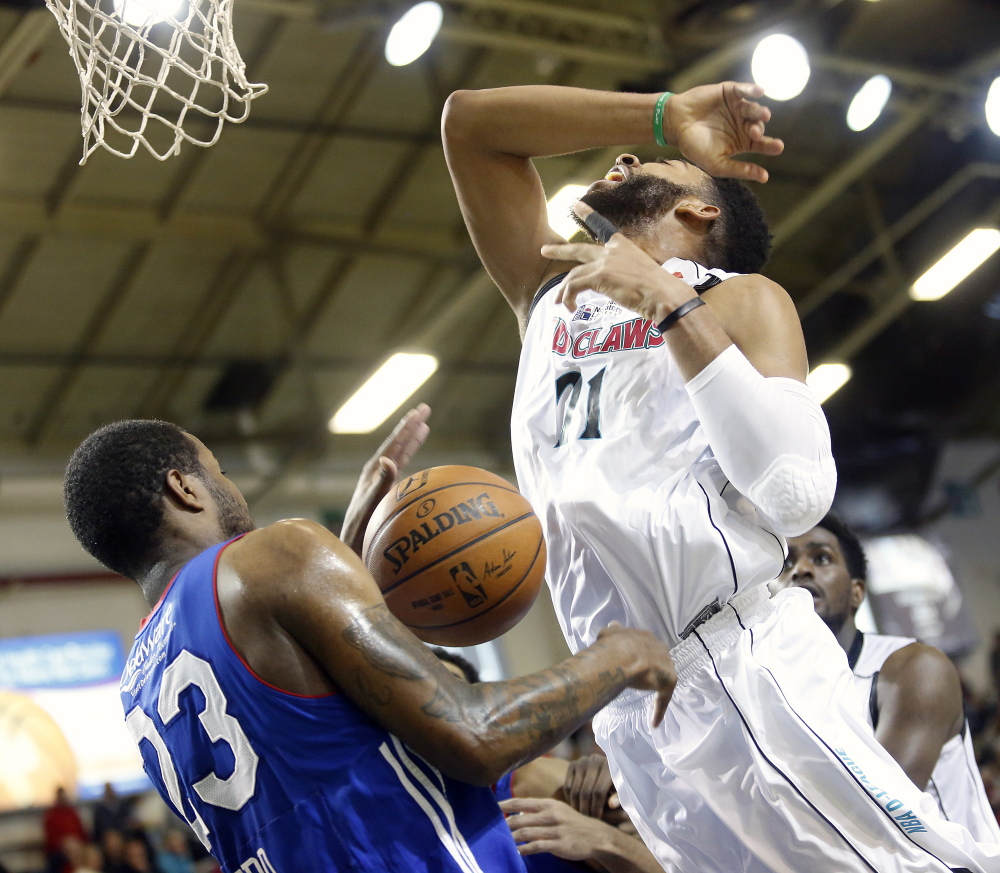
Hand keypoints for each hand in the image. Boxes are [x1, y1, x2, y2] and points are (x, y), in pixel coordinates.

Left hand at [339, 404, 430, 555]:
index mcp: (374, 470)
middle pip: (397, 443)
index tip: (420, 411)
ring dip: (412, 438)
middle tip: (425, 408)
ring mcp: (381, 480)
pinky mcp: (386, 490)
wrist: (354, 544)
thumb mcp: (371, 504)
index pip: (394, 443)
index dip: (407, 427)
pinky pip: (402, 466)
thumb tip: (388, 459)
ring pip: (400, 453)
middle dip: (411, 426)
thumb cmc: (362, 527)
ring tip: (423, 425)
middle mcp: (377, 472)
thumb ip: (380, 482)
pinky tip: (416, 453)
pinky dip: (411, 455)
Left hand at [500, 797, 611, 860]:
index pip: (521, 802)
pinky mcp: (559, 844)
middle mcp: (550, 814)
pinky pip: (537, 847)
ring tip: (501, 841)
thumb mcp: (557, 810)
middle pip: (520, 818)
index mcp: (548, 804)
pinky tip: (516, 852)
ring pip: (526, 833)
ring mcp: (554, 830)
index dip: (504, 805)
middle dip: (504, 824)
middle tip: (490, 829)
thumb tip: (517, 813)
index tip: (491, 808)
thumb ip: (537, 811)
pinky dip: (524, 849)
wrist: (596, 836)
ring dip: (511, 837)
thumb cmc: (572, 822)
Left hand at [541, 203, 692, 318]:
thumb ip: (624, 273)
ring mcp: (605, 262)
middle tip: (544, 250)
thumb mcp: (641, 273)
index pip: (602, 227)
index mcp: (622, 246)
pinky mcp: (600, 276)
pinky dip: (569, 297)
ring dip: (564, 291)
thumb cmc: (657, 290)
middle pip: (578, 250)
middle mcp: (612, 250)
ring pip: (573, 275)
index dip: (588, 215)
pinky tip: (570, 307)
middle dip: (559, 250)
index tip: (576, 205)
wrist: (663, 295)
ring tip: (559, 302)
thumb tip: (614, 283)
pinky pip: (574, 286)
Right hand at [564, 753, 615, 819]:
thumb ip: (619, 798)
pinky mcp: (573, 765)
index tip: (597, 820)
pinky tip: (576, 808)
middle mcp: (595, 760)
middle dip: (585, 809)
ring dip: (576, 807)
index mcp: (610, 766)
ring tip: (581, 817)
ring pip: (575, 790)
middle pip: (585, 791)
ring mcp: (582, 761)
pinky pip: (568, 786)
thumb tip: (612, 805)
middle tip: (586, 821)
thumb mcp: (623, 792)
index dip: (597, 807)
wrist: (609, 773)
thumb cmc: (619, 787)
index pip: (599, 791)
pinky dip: (570, 800)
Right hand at [595, 624, 675, 727]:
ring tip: (648, 699)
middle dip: (653, 668)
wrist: (621, 657)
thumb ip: (614, 631)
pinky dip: (658, 709)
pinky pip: (663, 697)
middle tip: (642, 679)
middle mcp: (659, 647)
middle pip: (659, 660)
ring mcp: (667, 664)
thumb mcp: (609, 634)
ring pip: (663, 677)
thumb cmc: (612, 647)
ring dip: (656, 686)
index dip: (640, 655)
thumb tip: (614, 624)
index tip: (635, 663)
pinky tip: (654, 722)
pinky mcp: (669, 681)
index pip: (646, 646)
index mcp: (645, 637)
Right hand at [667, 82, 783, 182]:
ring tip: (763, 115)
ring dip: (759, 112)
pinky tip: (760, 92)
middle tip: (754, 134)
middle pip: (758, 126)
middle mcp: (742, 124)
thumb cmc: (694, 146)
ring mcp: (737, 107)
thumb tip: (764, 177)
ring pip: (754, 108)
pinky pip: (744, 90)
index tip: (778, 147)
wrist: (675, 125)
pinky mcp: (730, 92)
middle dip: (758, 129)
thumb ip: (739, 170)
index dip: (770, 145)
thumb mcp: (717, 164)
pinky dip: (752, 90)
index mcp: (742, 141)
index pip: (761, 144)